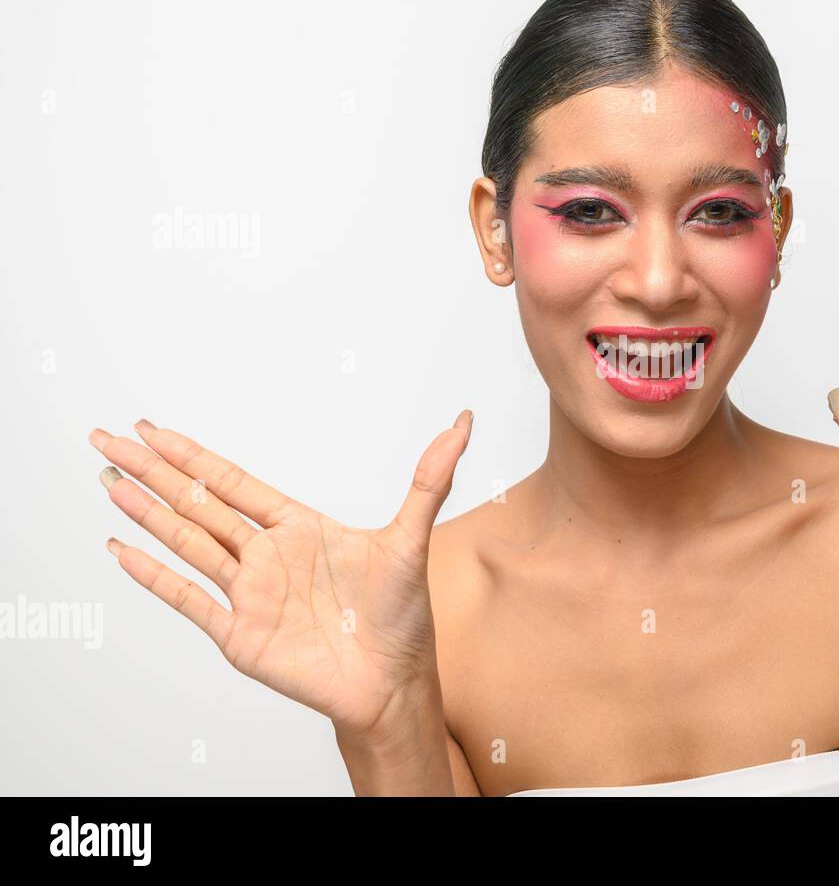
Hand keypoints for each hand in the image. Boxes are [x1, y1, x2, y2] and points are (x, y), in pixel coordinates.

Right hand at [89, 411, 472, 736]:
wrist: (395, 683)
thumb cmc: (403, 616)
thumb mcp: (414, 538)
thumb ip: (431, 478)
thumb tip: (463, 422)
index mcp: (298, 529)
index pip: (232, 483)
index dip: (193, 456)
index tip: (155, 429)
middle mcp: (266, 557)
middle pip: (198, 505)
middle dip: (154, 471)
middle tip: (108, 438)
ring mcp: (249, 595)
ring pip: (186, 543)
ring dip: (146, 513)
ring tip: (109, 481)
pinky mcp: (240, 635)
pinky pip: (187, 599)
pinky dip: (152, 575)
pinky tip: (121, 548)